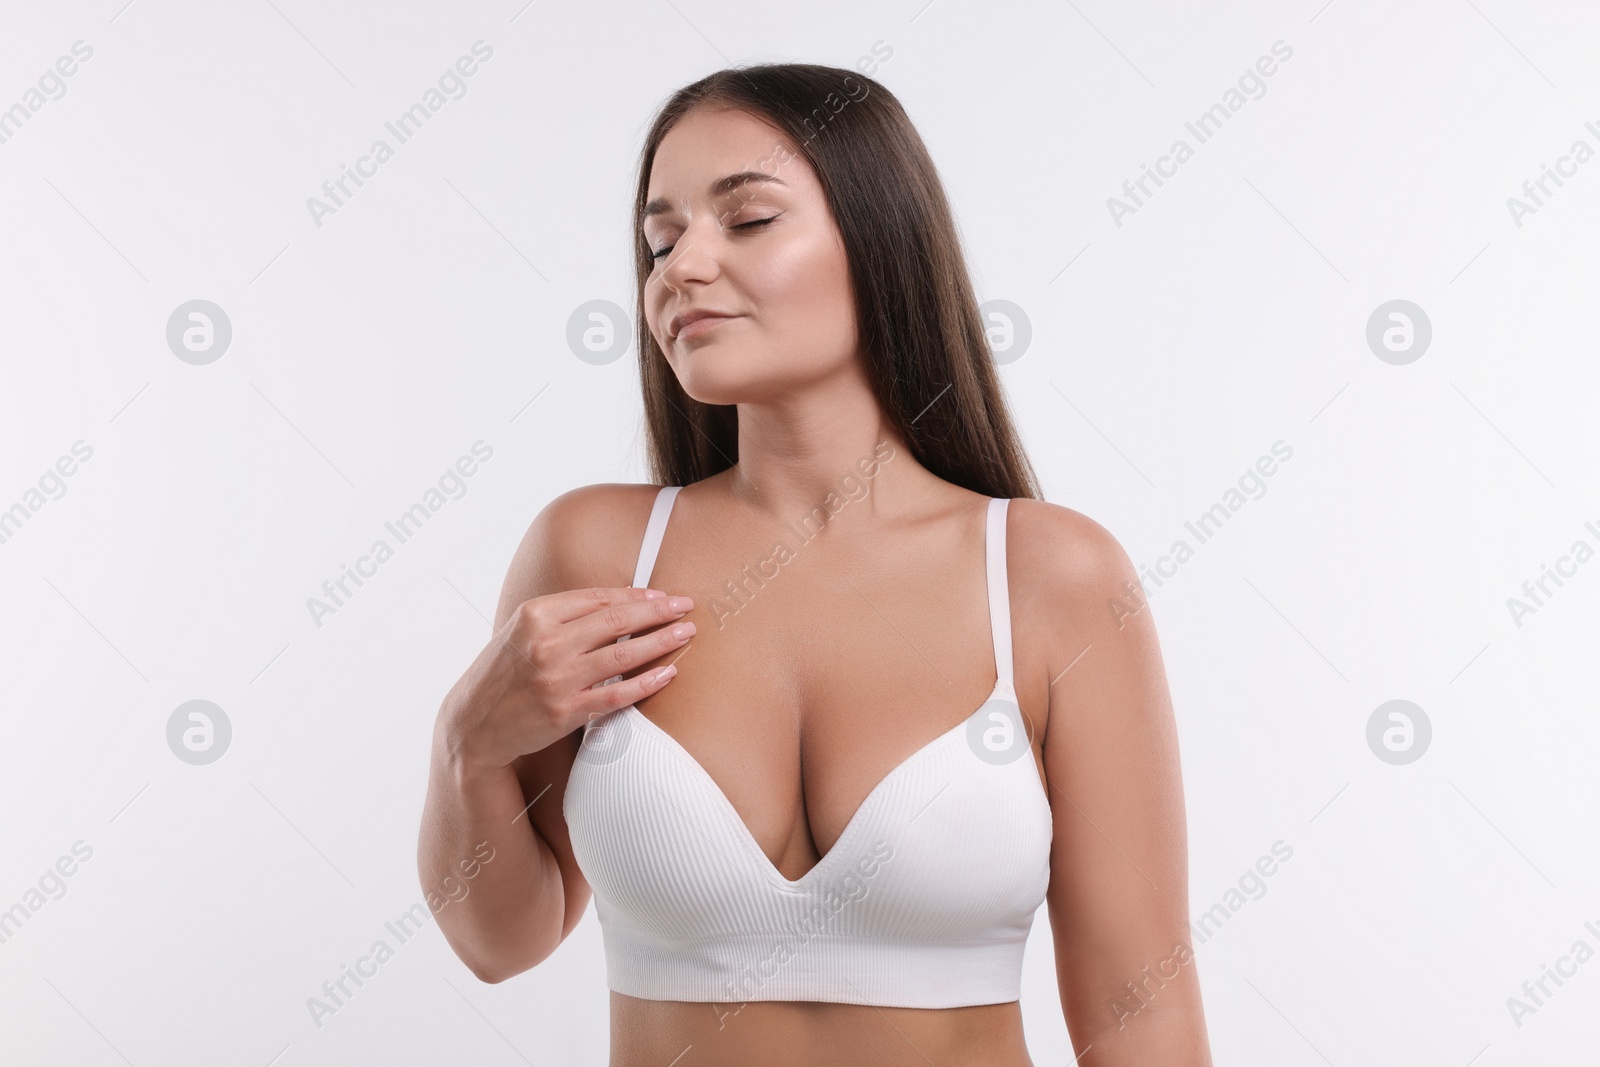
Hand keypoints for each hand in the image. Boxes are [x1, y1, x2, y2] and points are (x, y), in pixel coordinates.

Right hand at [436, 587, 694, 770]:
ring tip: (686, 633)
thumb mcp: (523, 631)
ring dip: (661, 641)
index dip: (637, 595)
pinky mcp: (565, 712)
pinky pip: (617, 693)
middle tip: (687, 607)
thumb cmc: (504, 672)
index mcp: (535, 614)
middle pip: (616, 621)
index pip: (599, 598)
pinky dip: (647, 682)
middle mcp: (546, 643)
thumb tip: (622, 601)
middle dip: (658, 611)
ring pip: (623, 654)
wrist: (473, 724)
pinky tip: (668, 672)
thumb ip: (565, 615)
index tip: (664, 595)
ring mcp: (556, 679)